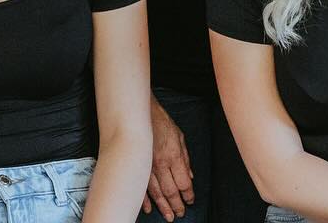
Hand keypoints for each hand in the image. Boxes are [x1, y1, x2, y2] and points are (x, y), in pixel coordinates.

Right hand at [142, 98, 194, 220]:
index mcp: (173, 156)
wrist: (140, 114)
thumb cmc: (162, 123)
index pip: (183, 181)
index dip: (188, 194)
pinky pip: (141, 187)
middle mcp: (160, 164)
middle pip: (170, 190)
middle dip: (176, 204)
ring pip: (156, 192)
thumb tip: (190, 176)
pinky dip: (145, 200)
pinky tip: (149, 209)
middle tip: (180, 214)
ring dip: (163, 206)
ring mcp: (147, 167)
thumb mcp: (180, 137)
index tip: (190, 201)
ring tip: (168, 216)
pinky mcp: (137, 167)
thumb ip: (185, 158)